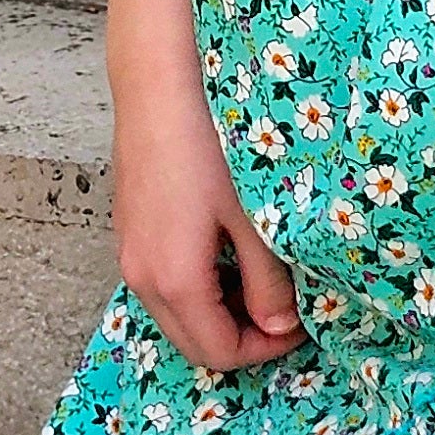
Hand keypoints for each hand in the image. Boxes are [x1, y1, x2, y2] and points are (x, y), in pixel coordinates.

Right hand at [113, 65, 304, 375]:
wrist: (160, 81)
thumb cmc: (210, 141)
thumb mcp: (254, 217)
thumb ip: (269, 281)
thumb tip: (282, 325)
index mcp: (174, 280)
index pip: (220, 353)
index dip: (268, 350)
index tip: (304, 322)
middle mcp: (140, 276)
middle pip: (194, 342)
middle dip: (244, 336)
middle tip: (287, 306)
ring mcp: (130, 252)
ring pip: (178, 313)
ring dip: (222, 311)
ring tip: (264, 274)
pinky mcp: (130, 229)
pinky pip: (164, 281)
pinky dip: (200, 285)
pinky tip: (230, 246)